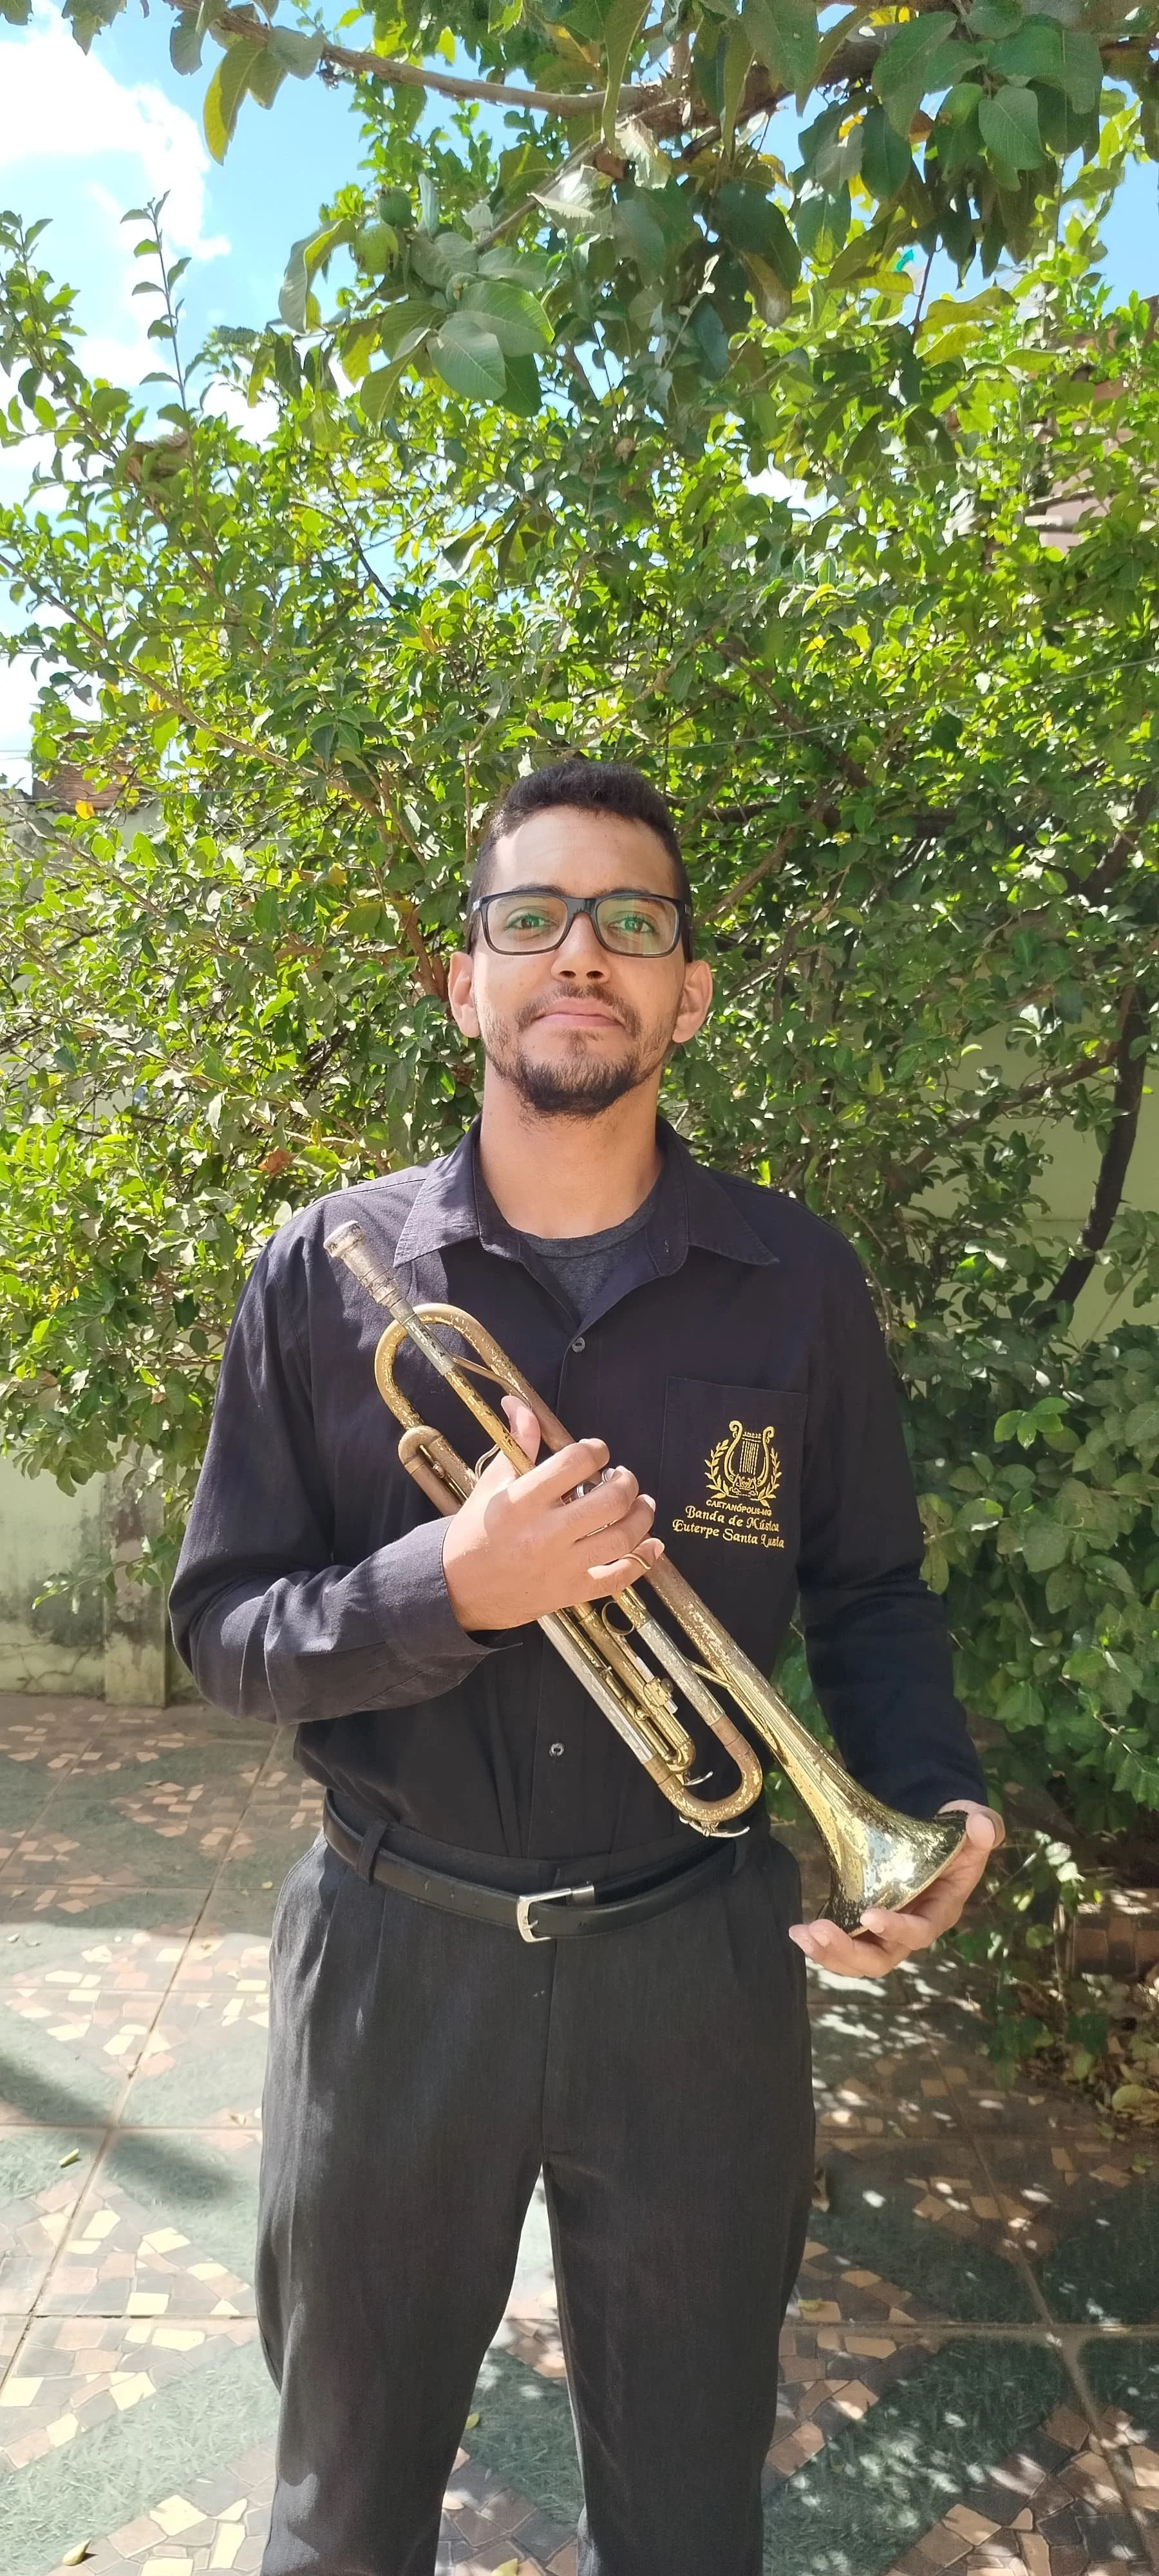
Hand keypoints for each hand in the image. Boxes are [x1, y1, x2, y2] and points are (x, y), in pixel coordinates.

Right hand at [442, 1395, 664, 1633]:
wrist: (458, 1590)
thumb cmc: (475, 1532)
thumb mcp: (491, 1484)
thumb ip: (517, 1444)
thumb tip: (520, 1404)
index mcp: (522, 1500)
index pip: (575, 1462)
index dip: (596, 1449)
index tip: (597, 1452)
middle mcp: (545, 1533)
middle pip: (610, 1501)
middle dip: (627, 1482)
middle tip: (622, 1478)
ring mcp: (562, 1566)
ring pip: (622, 1538)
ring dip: (642, 1515)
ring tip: (641, 1504)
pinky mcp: (572, 1591)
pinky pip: (619, 1578)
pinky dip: (643, 1559)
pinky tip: (651, 1545)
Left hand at [787, 1799, 1003, 1980]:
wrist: (938, 1834)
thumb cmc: (958, 1833)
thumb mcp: (974, 1824)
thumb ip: (983, 1825)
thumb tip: (981, 1826)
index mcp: (941, 1910)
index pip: (920, 1931)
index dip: (897, 1930)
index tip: (870, 1916)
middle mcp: (913, 1929)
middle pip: (883, 1959)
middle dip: (850, 1951)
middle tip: (820, 1931)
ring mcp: (887, 1931)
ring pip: (860, 1959)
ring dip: (830, 1953)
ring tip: (802, 1935)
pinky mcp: (866, 1922)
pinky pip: (846, 1943)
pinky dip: (822, 1943)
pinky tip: (798, 1932)